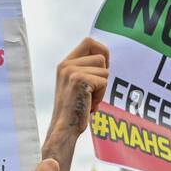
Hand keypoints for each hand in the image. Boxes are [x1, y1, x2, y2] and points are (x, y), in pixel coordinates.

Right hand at [42, 37, 110, 168]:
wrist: (64, 129)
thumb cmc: (74, 110)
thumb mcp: (77, 84)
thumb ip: (87, 69)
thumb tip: (106, 55)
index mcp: (65, 63)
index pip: (89, 41)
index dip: (101, 51)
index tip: (102, 68)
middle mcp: (66, 64)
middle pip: (101, 56)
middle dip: (103, 74)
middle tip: (93, 90)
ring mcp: (72, 71)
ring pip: (105, 70)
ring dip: (102, 88)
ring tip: (88, 100)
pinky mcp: (80, 80)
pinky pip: (104, 82)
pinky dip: (101, 96)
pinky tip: (89, 105)